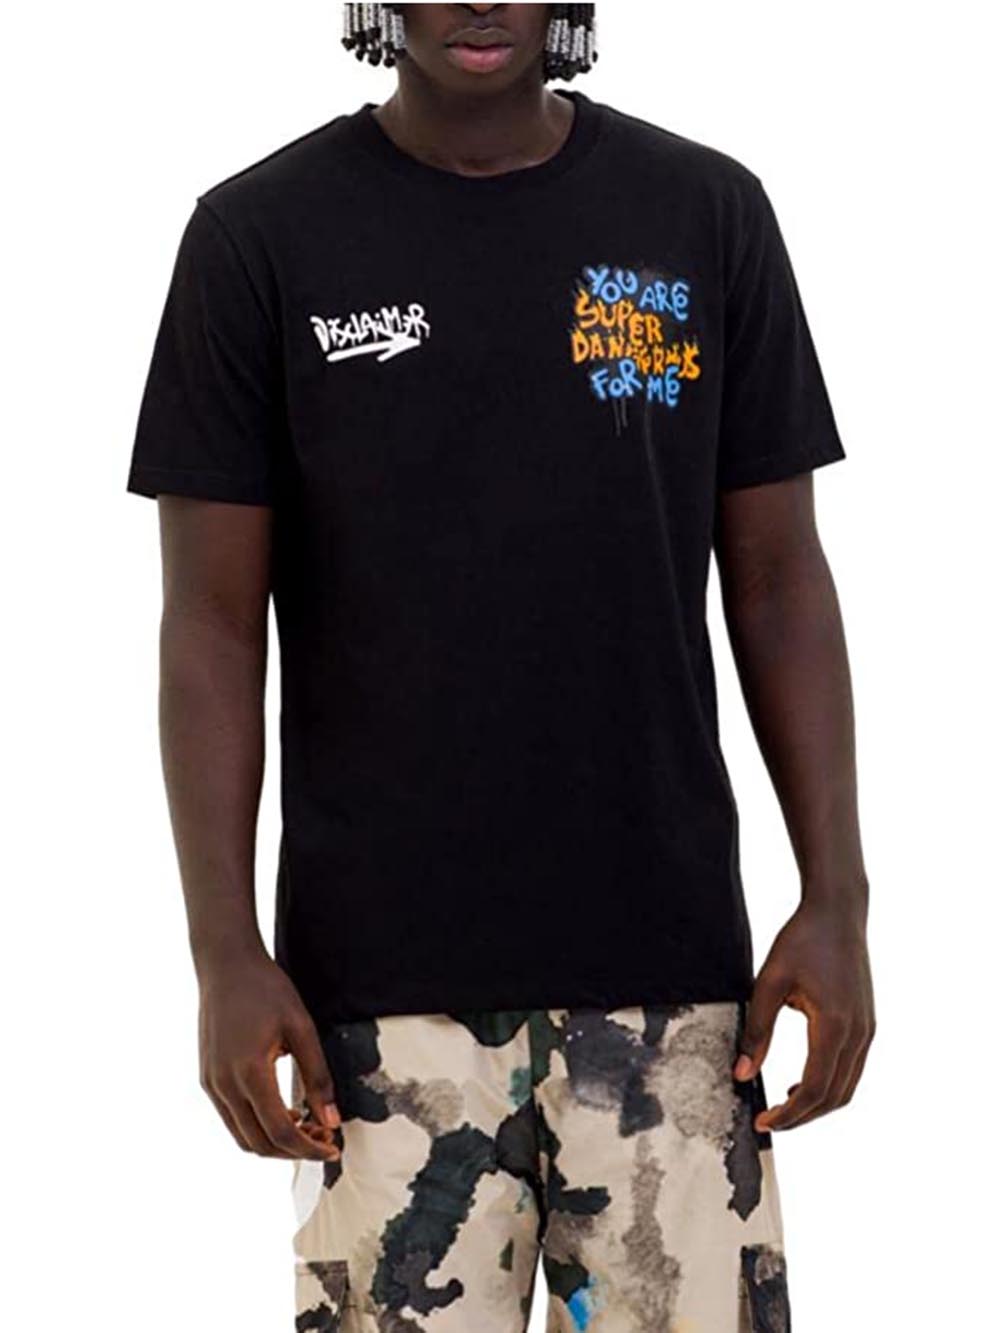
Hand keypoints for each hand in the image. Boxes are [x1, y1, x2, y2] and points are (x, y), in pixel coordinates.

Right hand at [197, 947, 341, 1158]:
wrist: (226, 965)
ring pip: (242, 1137)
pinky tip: (281, 1110)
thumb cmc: (266, 989)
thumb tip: (331, 1119)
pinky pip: (231, 1119)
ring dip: (274, 1142)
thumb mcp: (302, 1027)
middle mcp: (224, 1085)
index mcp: (249, 1073)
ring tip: (306, 1125)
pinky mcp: (207, 1079)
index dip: (310, 1148)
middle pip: (259, 1144)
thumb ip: (318, 1076)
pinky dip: (257, 1126)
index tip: (333, 1147)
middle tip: (324, 1136)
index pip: (281, 1133)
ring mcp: (211, 1084)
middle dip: (294, 1150)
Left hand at [733, 900, 874, 1131]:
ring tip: (783, 1106)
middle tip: (769, 1122)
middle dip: (802, 1117)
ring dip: (817, 1105)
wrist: (838, 913)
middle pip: (834, 1097)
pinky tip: (801, 1081)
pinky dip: (829, 1085)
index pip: (814, 1089)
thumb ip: (757, 1031)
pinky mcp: (868, 1025)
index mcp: (834, 1025)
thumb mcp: (769, 982)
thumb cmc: (801, 940)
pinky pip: (852, 1069)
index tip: (763, 1122)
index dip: (789, 1114)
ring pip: (847, 1088)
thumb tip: (742, 1073)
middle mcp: (859, 1034)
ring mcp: (868, 1031)